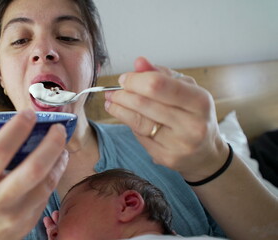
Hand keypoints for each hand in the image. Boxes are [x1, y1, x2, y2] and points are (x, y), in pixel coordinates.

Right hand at [0, 110, 68, 239]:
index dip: (17, 129)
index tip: (30, 113)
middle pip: (32, 169)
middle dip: (50, 144)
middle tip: (58, 128)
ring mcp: (16, 213)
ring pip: (46, 183)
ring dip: (59, 160)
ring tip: (62, 144)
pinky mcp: (29, 222)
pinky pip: (47, 195)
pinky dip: (55, 175)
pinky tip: (58, 163)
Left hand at [105, 57, 227, 180]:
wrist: (205, 153)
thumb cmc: (194, 114)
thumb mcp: (185, 90)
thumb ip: (161, 75)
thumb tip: (139, 62)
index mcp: (200, 101)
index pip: (158, 85)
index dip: (136, 80)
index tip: (124, 79)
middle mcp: (192, 125)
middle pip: (144, 104)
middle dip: (123, 95)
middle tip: (112, 92)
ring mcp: (179, 144)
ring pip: (138, 122)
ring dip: (119, 109)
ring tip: (111, 102)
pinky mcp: (167, 158)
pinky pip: (140, 137)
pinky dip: (130, 124)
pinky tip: (124, 116)